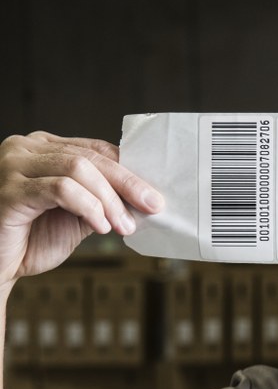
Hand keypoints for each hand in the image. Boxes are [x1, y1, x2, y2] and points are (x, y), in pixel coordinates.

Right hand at [0, 131, 162, 294]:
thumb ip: (102, 201)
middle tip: (152, 206)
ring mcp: (14, 165)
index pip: (96, 149)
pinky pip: (61, 189)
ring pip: (78, 169)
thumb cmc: (32, 240)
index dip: (129, 170)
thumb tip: (143, 199)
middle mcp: (26, 148)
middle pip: (90, 157)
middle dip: (127, 184)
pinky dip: (89, 207)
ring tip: (123, 225)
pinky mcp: (10, 189)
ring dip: (109, 200)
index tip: (153, 194)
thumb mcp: (77, 216)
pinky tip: (101, 227)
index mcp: (44, 148)